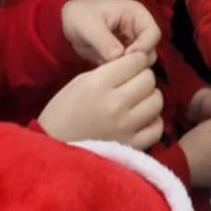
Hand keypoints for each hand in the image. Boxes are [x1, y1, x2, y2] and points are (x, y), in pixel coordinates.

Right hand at [37, 53, 162, 149]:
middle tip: (132, 84)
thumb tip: (135, 64)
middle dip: (142, 78)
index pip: (136, 61)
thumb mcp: (80, 82)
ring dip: (149, 98)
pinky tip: (142, 120)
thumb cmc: (63, 112)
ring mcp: (125, 126)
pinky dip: (153, 121)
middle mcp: (115, 103)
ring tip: (137, 102)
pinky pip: (157, 128)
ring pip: (157, 101)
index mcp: (99, 83)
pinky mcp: (132, 146)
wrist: (53, 149)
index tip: (130, 66)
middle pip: (149, 79)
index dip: (135, 60)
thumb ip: (108, 72)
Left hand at [60, 0, 160, 63]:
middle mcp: (138, 29)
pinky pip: (129, 68)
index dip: (143, 47)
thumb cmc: (80, 15)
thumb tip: (117, 56)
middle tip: (114, 66)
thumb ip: (104, 41)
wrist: (67, 23)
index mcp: (136, 14)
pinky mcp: (124, 56)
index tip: (126, 57)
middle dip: (135, 61)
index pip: (153, 34)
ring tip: (107, 67)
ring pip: (141, 62)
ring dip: (127, 68)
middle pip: (150, 51)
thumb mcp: (89, 25)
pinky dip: (119, 72)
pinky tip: (105, 70)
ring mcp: (132, 43)